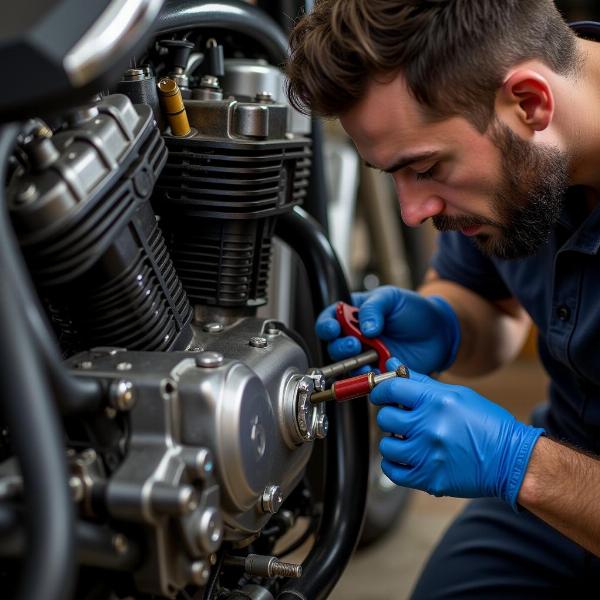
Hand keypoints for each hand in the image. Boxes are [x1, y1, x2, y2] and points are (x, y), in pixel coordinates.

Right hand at [315, 286, 460, 373]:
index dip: (327, 325)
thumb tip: (365, 327)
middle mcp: (356, 336)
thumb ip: (374, 307)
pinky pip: (365, 379)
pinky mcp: (378, 371)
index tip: (333, 328)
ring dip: (351, 364)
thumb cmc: (413, 309)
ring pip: (346, 365)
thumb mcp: (391, 297)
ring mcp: (366, 356)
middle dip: (339, 346)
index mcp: (354, 314)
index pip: (330, 319)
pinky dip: (367, 377)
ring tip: (366, 358)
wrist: (439, 331)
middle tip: (354, 344)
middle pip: (333, 345)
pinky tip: (376, 370)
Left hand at [371, 359, 543, 508]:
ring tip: (409, 440)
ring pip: (386, 446)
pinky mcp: (429, 479)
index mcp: (436, 402)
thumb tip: (392, 365)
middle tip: (402, 419)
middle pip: (385, 418)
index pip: (391, 389)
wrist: (511, 460)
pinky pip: (392, 470)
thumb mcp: (456, 394)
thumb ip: (420, 381)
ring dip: (393, 442)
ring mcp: (428, 455)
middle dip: (390, 416)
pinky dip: (394, 464)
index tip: (381, 394)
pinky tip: (406, 457)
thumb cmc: (486, 424)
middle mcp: (430, 427)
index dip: (381, 390)